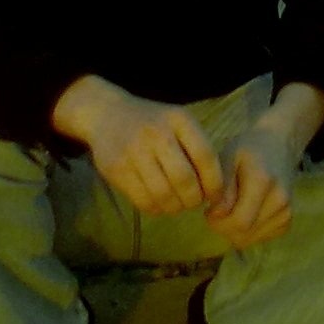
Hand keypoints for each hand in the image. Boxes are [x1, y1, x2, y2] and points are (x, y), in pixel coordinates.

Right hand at [59, 79, 224, 216]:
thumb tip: (217, 193)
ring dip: (175, 207)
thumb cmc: (152, 123)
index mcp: (178, 119)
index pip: (205, 156)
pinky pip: (143, 201)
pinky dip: (156, 209)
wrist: (106, 114)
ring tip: (176, 204)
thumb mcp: (177, 123)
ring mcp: (133, 151)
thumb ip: (197, 150)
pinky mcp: (116, 169)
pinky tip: (159, 203)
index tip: (215, 197)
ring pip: (163, 195)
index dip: (214, 184)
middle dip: (193, 199)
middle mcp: (156, 133)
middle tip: (192, 202)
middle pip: (185, 180)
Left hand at [205, 126, 296, 249]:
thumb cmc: (247, 151)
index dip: (217, 221)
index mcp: (262, 181)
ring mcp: (286, 212)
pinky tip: (246, 212)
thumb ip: (221, 187)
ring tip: (232, 207)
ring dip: (234, 230)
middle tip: (217, 210)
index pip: (238, 222)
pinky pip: (259, 238)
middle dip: (223, 227)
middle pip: (242, 234)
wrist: (277, 146)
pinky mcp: (287, 221)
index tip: (209, 208)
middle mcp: (280, 200)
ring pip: (249, 239)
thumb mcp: (227, 158)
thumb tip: (216, 215)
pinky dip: (247, 231)